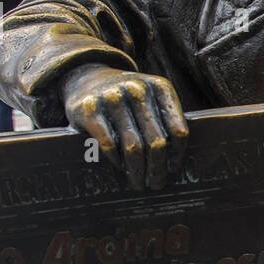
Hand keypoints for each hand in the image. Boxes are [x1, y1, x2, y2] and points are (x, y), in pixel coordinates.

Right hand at [60, 63, 188, 190]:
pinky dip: (117, 160)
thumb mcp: (150, 98)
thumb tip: (174, 162)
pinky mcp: (90, 108)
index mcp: (160, 87)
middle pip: (156, 142)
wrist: (86, 78)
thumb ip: (163, 120)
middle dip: (157, 169)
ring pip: (134, 147)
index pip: (178, 130)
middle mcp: (138, 89)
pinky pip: (109, 144)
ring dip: (138, 171)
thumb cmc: (127, 98)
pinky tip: (121, 167)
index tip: (173, 169)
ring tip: (139, 184)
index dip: (177, 154)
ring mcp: (112, 97)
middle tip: (156, 185)